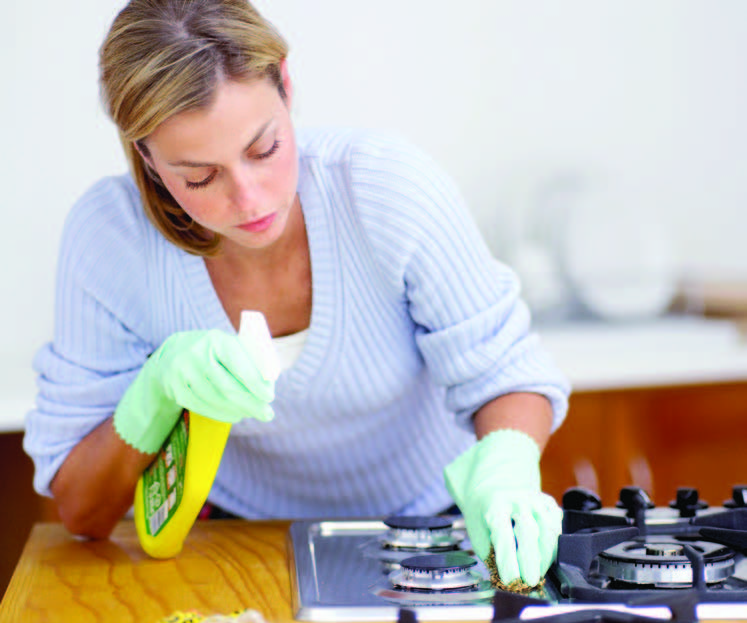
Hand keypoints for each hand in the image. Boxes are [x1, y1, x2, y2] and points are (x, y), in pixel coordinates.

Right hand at [114, 329, 274, 452]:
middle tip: (267, 414)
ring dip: (238, 410)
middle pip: (228, 387)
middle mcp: (196, 354)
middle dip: (251, 404)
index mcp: (216, 339)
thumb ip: (250, 359)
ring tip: (251, 413)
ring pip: (216, 400)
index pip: (239, 364)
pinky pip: (203, 407)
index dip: (256, 383)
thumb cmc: (213, 351)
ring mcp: (183, 372)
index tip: (270, 397)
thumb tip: (268, 383)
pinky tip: (235, 415)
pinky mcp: (175, 389)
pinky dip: (222, 414)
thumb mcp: (229, 345)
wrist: (173, 353)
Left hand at [443, 429, 561, 585]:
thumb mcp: (477, 532)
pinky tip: (546, 557)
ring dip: (545, 556)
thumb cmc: (483, 514)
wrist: (493, 485)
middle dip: (531, 560)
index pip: (502, 533)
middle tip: (530, 581)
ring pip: (548, 528)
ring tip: (538, 573)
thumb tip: (506, 579)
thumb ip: (491, 554)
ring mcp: (535, 498)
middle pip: (529, 530)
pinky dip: (554, 545)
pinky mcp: (547, 502)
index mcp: (494, 504)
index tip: (511, 579)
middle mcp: (516, 498)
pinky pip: (557, 525)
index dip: (507, 559)